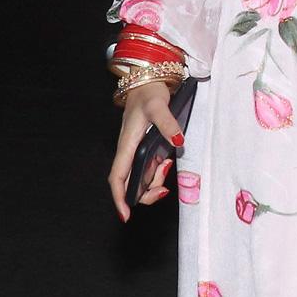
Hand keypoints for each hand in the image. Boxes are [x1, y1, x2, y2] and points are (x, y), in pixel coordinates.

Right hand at [107, 82, 183, 221]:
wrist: (148, 82)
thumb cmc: (148, 94)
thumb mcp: (158, 106)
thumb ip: (168, 124)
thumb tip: (178, 142)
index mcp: (127, 145)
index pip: (118, 177)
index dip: (119, 197)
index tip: (126, 214)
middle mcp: (129, 152)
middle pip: (130, 184)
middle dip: (145, 194)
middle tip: (163, 191)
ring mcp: (137, 152)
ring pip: (142, 179)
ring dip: (154, 183)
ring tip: (167, 167)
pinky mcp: (146, 149)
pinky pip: (150, 169)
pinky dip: (158, 173)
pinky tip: (167, 162)